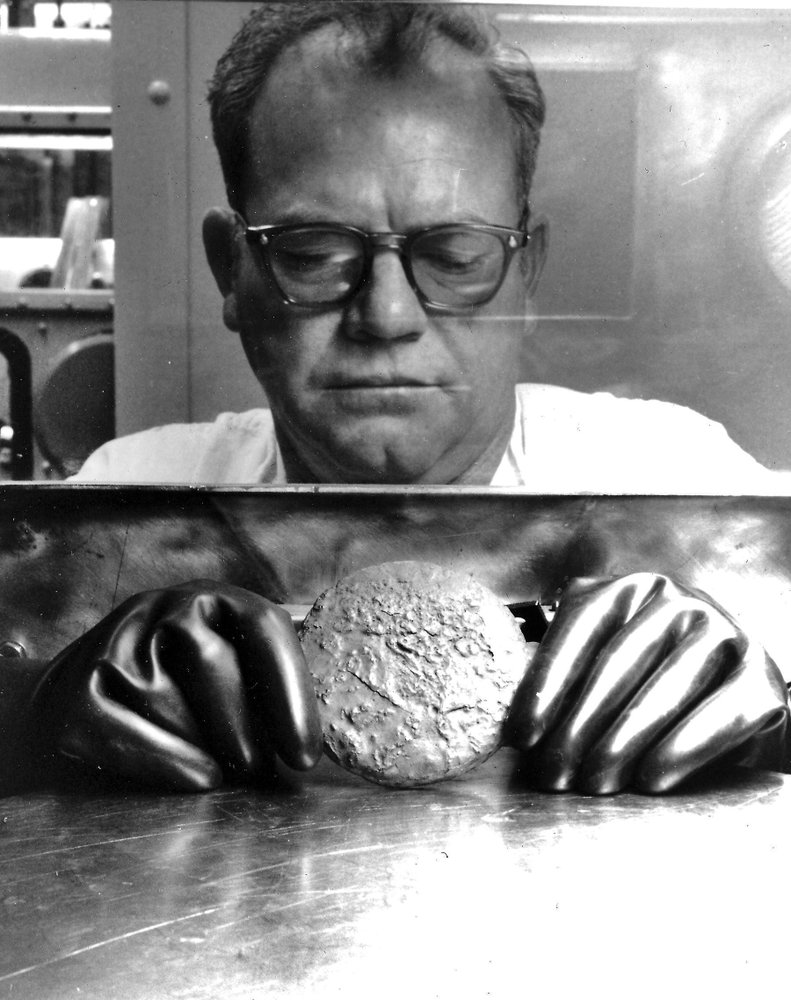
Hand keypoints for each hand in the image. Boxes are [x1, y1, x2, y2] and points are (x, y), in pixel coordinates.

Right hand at [23, 580, 322, 791]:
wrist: (88, 692)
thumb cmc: (189, 692)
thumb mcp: (236, 669)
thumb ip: (274, 684)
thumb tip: (336, 727)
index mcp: (218, 599)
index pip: (263, 628)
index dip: (290, 692)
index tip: (307, 755)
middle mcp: (164, 606)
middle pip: (211, 661)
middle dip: (244, 726)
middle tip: (263, 771)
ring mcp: (115, 641)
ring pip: (165, 698)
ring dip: (201, 746)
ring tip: (222, 770)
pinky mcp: (74, 688)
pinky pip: (125, 731)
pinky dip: (166, 763)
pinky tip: (196, 779)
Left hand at [505, 573, 789, 793]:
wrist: (735, 698)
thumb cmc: (650, 685)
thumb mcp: (605, 667)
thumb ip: (566, 680)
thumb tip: (512, 731)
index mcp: (625, 590)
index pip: (577, 630)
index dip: (544, 686)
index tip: (520, 737)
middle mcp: (675, 600)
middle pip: (614, 666)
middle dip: (576, 727)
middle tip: (552, 776)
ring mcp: (723, 631)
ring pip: (661, 692)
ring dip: (620, 744)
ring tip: (593, 784)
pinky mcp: (760, 675)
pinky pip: (716, 715)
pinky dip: (680, 750)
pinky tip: (650, 779)